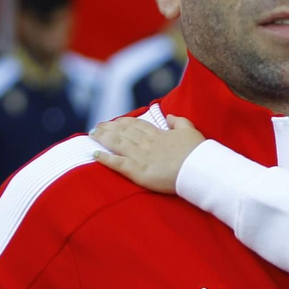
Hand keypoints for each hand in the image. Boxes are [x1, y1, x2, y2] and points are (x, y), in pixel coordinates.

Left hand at [90, 115, 204, 193]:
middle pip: (123, 132)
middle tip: (97, 126)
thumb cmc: (196, 152)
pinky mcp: (137, 171)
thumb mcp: (190, 131)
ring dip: (103, 138)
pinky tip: (95, 154)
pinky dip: (105, 158)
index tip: (115, 121)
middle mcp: (146, 143)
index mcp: (158, 134)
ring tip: (92, 134)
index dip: (123, 122)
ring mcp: (140, 156)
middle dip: (108, 128)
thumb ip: (179, 122)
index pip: (136, 125)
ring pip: (117, 143)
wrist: (197, 169)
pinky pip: (117, 163)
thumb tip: (170, 116)